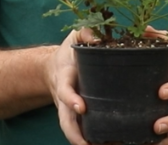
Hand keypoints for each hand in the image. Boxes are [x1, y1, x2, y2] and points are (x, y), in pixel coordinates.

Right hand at [46, 28, 96, 144]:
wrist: (54, 68)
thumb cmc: (68, 53)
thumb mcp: (74, 38)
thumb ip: (84, 34)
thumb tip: (97, 38)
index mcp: (63, 80)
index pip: (64, 92)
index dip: (71, 100)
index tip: (82, 108)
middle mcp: (65, 101)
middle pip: (66, 123)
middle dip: (76, 136)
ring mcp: (70, 111)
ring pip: (74, 132)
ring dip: (85, 143)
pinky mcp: (78, 117)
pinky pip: (83, 132)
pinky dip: (93, 141)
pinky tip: (113, 144)